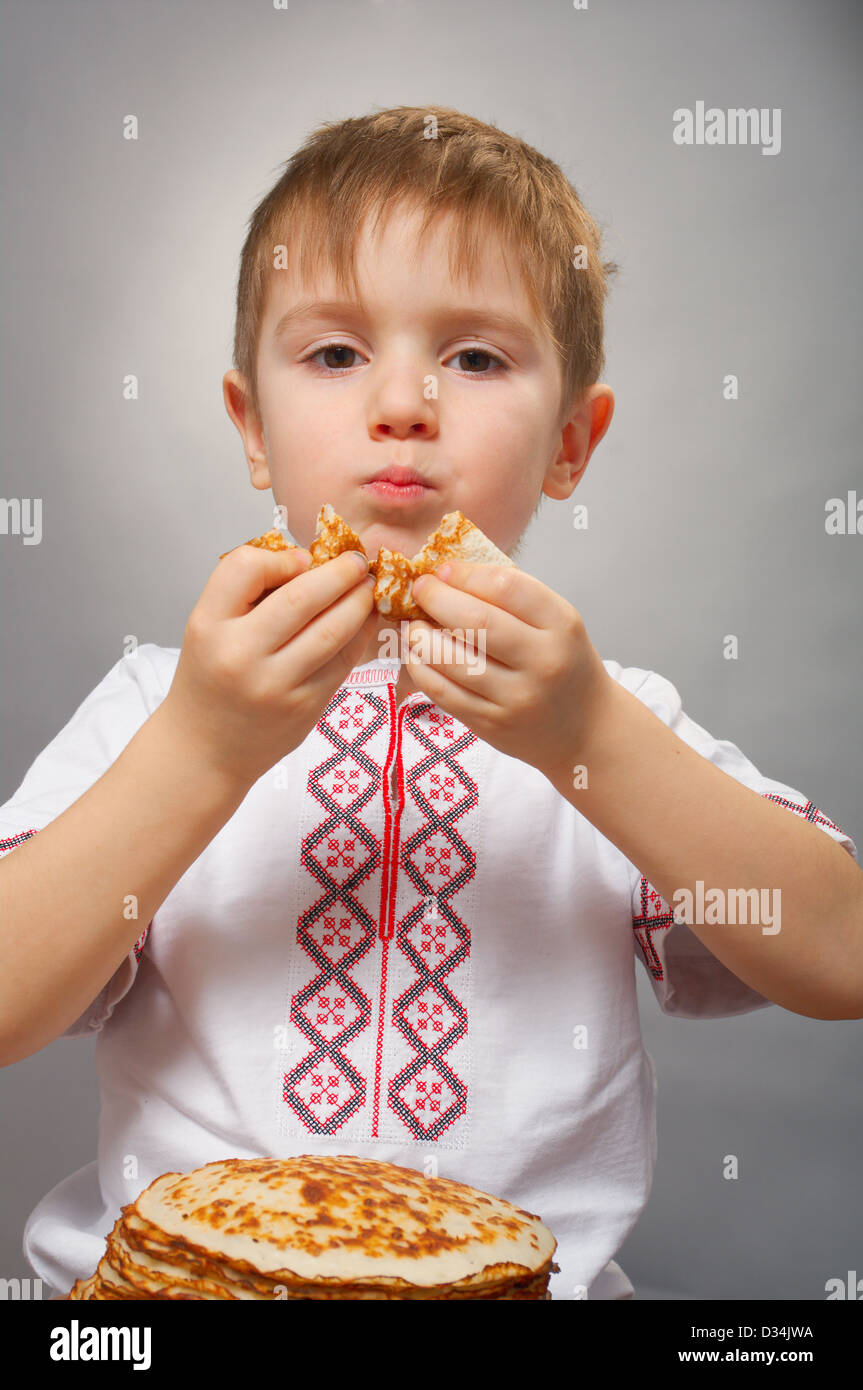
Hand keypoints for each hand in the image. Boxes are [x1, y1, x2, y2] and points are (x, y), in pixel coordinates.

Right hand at [160, 545, 376, 786]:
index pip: (245, 568)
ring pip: (332, 631)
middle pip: (301, 598)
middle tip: (357, 560)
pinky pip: (342, 661)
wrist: (204, 748)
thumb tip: (310, 563)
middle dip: (340, 573)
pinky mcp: (305, 707)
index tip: (301, 559)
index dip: (281, 558)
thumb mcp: (208, 628)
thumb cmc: (211, 679)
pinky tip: (366, 619)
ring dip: (359, 602)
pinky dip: (359, 635)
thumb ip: (248, 593)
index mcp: (208, 625)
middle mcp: (241, 655)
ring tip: (368, 586)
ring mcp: (276, 685)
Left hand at [404, 562, 612, 780]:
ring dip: (420, 636)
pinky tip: (417, 655)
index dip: (465, 574)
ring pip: (451, 659)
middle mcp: (542, 662)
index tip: (442, 570)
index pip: (506, 586)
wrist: (585, 728)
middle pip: (476, 621)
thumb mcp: (556, 623)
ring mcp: (516, 697)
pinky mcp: (492, 724)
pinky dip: (421, 668)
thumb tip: (447, 575)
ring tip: (413, 624)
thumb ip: (511, 598)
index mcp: (561, 625)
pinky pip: (443, 692)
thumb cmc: (563, 664)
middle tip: (419, 590)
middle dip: (435, 599)